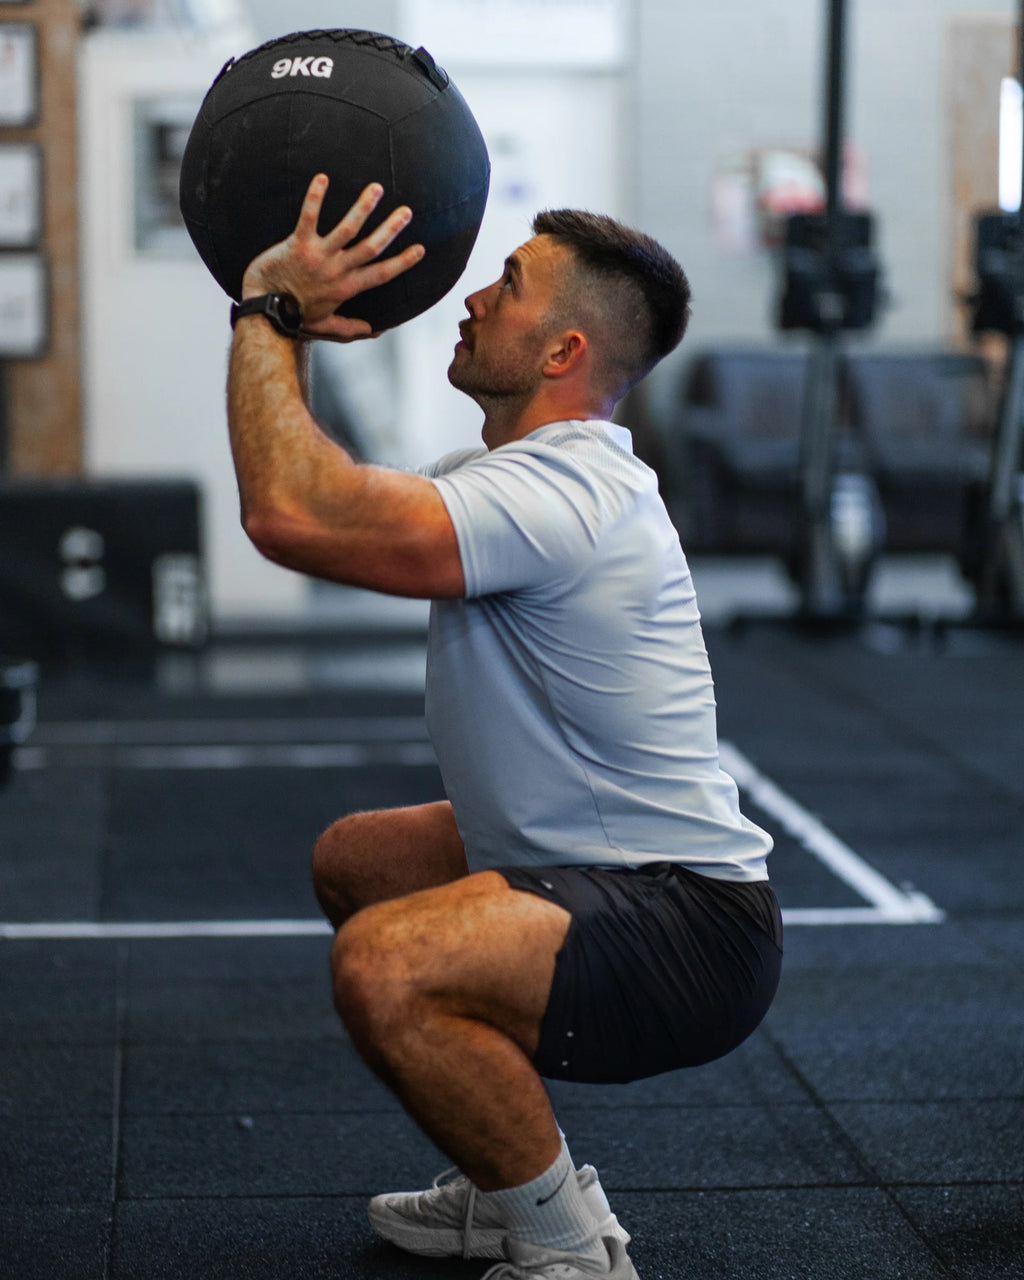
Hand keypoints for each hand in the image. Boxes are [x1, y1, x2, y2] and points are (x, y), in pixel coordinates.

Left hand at [240, 175, 424, 341]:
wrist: (264, 311)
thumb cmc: (294, 318)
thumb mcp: (325, 327)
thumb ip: (351, 329)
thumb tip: (376, 331)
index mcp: (346, 288)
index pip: (381, 274)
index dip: (402, 262)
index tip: (420, 249)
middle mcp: (337, 271)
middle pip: (370, 247)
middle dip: (390, 229)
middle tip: (406, 211)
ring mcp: (318, 256)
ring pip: (346, 229)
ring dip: (362, 208)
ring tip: (376, 189)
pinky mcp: (297, 244)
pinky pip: (308, 217)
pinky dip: (315, 197)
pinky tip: (323, 177)